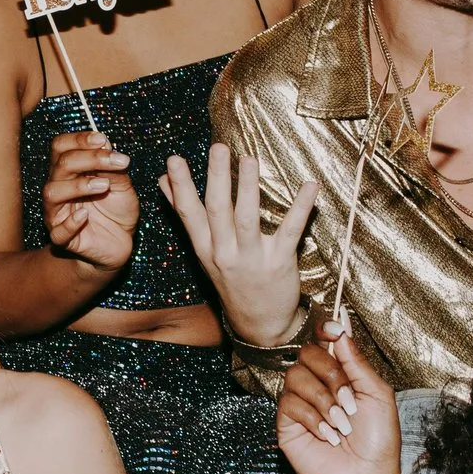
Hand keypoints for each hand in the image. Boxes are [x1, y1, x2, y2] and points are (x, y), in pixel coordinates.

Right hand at [44, 131, 137, 273]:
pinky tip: (85, 215)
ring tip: (105, 186)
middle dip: (90, 158)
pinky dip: (70, 222)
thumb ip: (112, 167)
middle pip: (60, 165)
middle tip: (118, 161)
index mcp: (69, 171)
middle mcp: (58, 188)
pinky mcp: (62, 238)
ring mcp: (57, 213)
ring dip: (78, 186)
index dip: (78, 139)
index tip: (103, 139)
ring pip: (52, 192)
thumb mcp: (122, 185)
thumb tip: (105, 144)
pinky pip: (58, 231)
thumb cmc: (116, 210)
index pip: (61, 147)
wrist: (120, 243)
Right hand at [162, 144, 315, 348]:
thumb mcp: (204, 251)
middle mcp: (225, 253)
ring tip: (249, 159)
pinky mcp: (280, 262)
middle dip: (216, 177)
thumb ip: (185, 214)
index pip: (189, 213)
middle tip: (218, 148)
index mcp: (206, 248)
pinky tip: (310, 185)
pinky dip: (302, 206)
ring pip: (247, 218)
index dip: (181, 186)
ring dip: (247, 187)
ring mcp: (252, 258)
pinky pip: (291, 230)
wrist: (260, 325)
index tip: (174, 161)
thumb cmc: (232, 281)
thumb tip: (162, 181)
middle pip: (217, 210)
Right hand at [276, 328, 408, 473]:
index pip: (324, 342)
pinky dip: (313, 419)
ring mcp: (300, 403)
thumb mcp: (377, 395)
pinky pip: (289, 404)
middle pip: (306, 353)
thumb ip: (357, 362)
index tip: (334, 329)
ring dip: (324, 401)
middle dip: (331, 374)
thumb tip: (341, 326)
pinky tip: (328, 436)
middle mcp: (317, 384)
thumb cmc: (378, 440)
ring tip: (342, 425)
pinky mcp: (286, 424)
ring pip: (295, 377)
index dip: (325, 330)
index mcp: (340, 374)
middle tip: (349, 403)